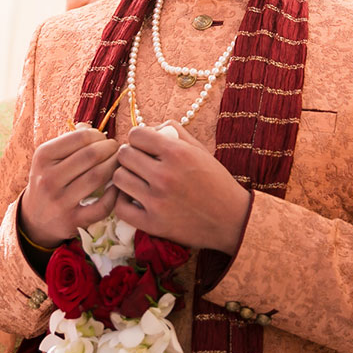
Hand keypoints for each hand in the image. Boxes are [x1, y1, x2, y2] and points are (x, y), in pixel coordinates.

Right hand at [16, 126, 120, 244]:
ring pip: (97, 177)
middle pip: (91, 155)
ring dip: (115, 167)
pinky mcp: (73, 220)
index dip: (98, 136)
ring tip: (119, 164)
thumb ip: (68, 141)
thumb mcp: (49, 159)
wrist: (35, 217)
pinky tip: (117, 187)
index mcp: (43, 157)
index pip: (80, 137)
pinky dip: (114, 195)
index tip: (104, 140)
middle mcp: (48, 178)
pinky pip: (102, 206)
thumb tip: (90, 127)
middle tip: (117, 150)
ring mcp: (60, 201)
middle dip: (111, 149)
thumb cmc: (48, 181)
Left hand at [113, 124, 251, 252]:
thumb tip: (148, 128)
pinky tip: (133, 198)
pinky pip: (119, 206)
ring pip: (119, 178)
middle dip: (130, 155)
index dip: (138, 138)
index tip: (143, 146)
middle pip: (124, 154)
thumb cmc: (216, 182)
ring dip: (126, 176)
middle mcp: (165, 176)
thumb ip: (175, 133)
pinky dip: (122, 201)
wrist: (234, 220)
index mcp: (178, 154)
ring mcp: (157, 201)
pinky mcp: (153, 223)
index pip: (136, 134)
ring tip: (137, 180)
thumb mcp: (201, 151)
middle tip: (138, 163)